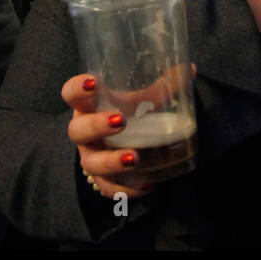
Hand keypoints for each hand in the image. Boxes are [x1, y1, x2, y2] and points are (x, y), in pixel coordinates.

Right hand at [61, 74, 154, 199]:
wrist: (119, 142)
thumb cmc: (126, 112)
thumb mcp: (139, 98)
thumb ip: (161, 85)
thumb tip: (189, 70)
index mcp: (87, 105)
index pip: (71, 93)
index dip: (78, 88)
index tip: (95, 81)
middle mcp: (83, 132)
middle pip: (77, 130)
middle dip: (96, 125)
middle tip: (120, 120)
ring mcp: (90, 157)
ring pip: (91, 163)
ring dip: (111, 161)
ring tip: (134, 158)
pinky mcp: (101, 179)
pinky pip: (108, 188)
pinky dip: (126, 189)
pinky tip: (147, 184)